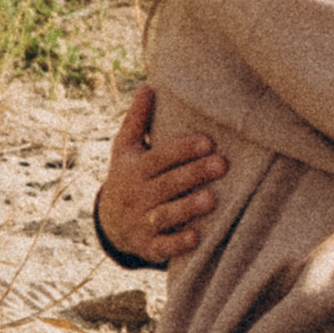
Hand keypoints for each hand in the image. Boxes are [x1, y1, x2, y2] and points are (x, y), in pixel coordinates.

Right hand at [95, 86, 227, 264]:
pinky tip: (196, 236)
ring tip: (212, 199)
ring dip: (188, 207)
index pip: (160, 157)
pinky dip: (178, 243)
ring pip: (166, 215)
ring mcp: (141, 222)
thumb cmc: (128, 176)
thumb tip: (147, 87)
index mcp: (134, 168)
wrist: (111, 223)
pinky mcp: (148, 245)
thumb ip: (136, 120)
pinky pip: (162, 246)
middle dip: (194, 174)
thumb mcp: (125, 149)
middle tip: (223, 164)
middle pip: (167, 184)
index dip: (183, 149)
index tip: (209, 141)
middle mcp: (136, 195)